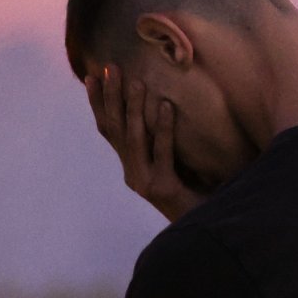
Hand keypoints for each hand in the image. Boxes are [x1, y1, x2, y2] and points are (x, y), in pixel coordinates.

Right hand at [85, 63, 206, 223]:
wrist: (205, 229)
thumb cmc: (194, 193)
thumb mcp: (171, 164)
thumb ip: (159, 143)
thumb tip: (160, 103)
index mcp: (131, 168)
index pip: (109, 131)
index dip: (98, 104)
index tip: (92, 76)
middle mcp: (133, 174)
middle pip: (116, 130)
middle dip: (111, 97)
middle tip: (110, 68)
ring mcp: (146, 182)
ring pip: (135, 138)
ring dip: (134, 107)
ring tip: (137, 81)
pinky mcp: (165, 188)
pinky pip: (162, 152)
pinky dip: (164, 127)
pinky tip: (167, 106)